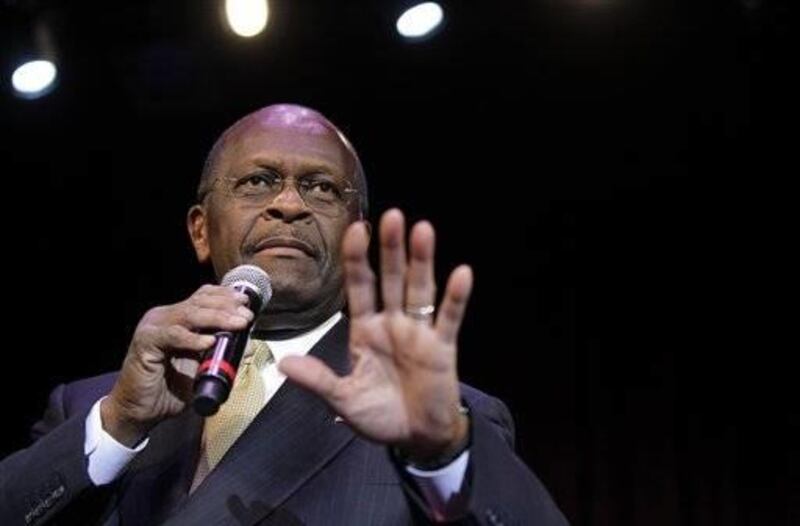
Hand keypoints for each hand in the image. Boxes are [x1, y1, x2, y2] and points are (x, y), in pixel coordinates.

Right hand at [102, 285, 253, 445]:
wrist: (139, 411)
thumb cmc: (169, 390)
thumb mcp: (202, 369)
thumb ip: (220, 355)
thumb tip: (247, 346)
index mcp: (177, 318)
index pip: (203, 297)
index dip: (225, 296)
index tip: (246, 303)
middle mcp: (164, 317)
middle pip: (199, 302)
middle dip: (227, 306)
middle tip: (247, 316)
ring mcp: (153, 326)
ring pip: (190, 313)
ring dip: (217, 317)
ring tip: (238, 324)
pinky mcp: (145, 341)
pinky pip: (173, 334)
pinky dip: (193, 338)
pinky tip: (209, 342)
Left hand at [280, 209, 473, 462]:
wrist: (416, 438)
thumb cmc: (379, 415)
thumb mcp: (344, 400)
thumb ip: (319, 381)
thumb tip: (284, 365)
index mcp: (365, 330)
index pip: (360, 286)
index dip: (357, 259)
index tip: (354, 229)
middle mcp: (392, 323)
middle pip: (391, 278)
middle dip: (390, 249)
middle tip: (391, 216)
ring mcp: (419, 332)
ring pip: (420, 289)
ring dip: (421, 261)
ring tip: (422, 229)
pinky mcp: (442, 346)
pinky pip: (449, 317)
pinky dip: (455, 297)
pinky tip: (461, 273)